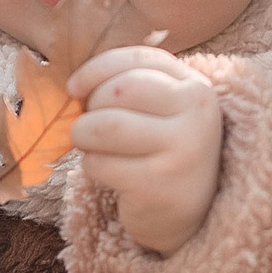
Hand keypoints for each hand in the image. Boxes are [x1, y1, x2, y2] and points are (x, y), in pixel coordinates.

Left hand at [67, 46, 222, 252]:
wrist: (189, 213)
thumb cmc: (163, 150)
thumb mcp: (163, 109)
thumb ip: (131, 83)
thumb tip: (76, 85)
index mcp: (196, 87)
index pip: (138, 59)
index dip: (96, 69)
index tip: (74, 88)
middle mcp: (196, 114)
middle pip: (117, 90)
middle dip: (90, 108)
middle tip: (91, 126)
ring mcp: (182, 150)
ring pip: (104, 126)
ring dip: (83, 136)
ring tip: (92, 146)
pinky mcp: (158, 185)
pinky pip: (100, 163)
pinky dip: (92, 166)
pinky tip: (109, 172)